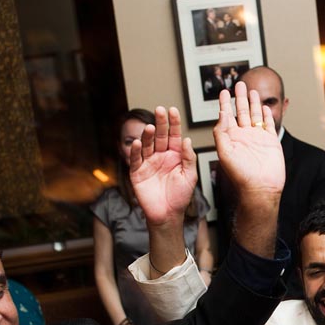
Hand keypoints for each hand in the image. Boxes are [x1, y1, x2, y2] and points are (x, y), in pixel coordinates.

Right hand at [129, 106, 196, 226]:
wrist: (167, 214)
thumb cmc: (180, 196)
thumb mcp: (190, 176)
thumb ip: (189, 158)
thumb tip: (187, 140)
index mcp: (175, 155)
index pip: (174, 135)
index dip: (173, 123)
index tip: (173, 110)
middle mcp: (161, 156)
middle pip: (159, 136)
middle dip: (160, 123)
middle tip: (160, 110)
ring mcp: (149, 163)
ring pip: (147, 145)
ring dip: (147, 136)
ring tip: (150, 127)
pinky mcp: (138, 172)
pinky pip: (135, 159)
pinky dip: (135, 151)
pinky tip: (137, 143)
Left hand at [213, 82, 284, 202]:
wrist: (261, 188)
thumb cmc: (240, 176)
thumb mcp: (224, 153)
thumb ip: (221, 133)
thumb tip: (221, 115)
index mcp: (231, 138)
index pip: (226, 116)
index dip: (224, 103)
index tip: (223, 92)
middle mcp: (244, 136)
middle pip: (241, 112)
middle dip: (240, 98)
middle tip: (239, 84)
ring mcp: (258, 138)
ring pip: (255, 115)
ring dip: (253, 103)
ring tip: (252, 91)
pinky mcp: (271, 141)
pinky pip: (268, 125)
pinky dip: (267, 115)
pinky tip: (265, 107)